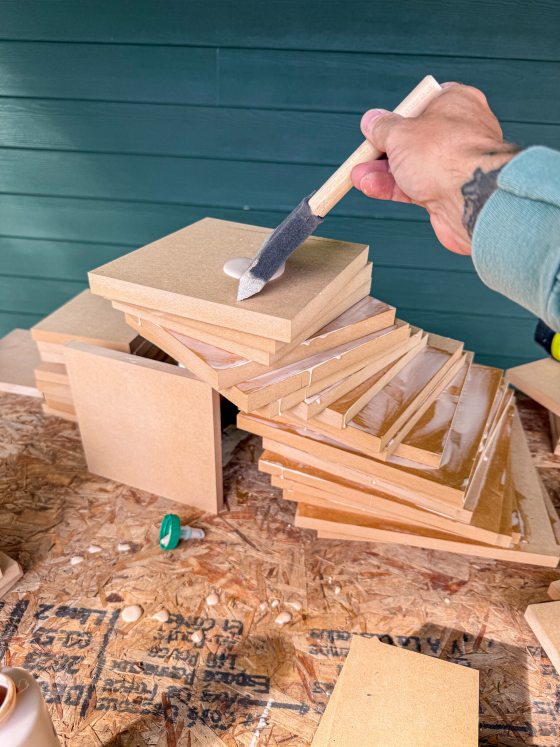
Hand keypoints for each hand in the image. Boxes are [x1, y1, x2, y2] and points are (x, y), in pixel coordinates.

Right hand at [351, 83, 518, 254]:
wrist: (472, 198)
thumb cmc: (446, 155)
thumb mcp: (401, 133)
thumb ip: (383, 128)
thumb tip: (372, 121)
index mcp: (456, 103)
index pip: (422, 105)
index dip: (397, 117)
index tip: (377, 127)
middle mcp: (459, 132)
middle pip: (413, 139)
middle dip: (383, 151)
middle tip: (362, 157)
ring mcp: (454, 165)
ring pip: (411, 166)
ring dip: (382, 172)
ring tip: (358, 176)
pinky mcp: (447, 192)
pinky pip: (414, 187)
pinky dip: (392, 188)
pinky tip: (371, 187)